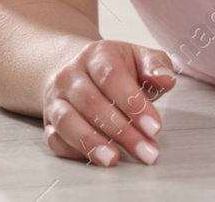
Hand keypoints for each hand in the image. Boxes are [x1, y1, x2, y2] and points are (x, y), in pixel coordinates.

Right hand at [43, 40, 175, 166]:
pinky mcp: (48, 122)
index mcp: (96, 55)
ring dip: (92, 144)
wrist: (76, 68)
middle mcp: (70, 76)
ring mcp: (56, 99)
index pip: (112, 77)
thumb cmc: (115, 67)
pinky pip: (55, 139)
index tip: (154, 126)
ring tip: (114, 159)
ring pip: (68, 122)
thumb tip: (166, 79)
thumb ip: (156, 66)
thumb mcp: (139, 58)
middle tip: (146, 151)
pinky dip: (74, 151)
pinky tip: (96, 158)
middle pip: (93, 104)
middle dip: (122, 131)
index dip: (133, 103)